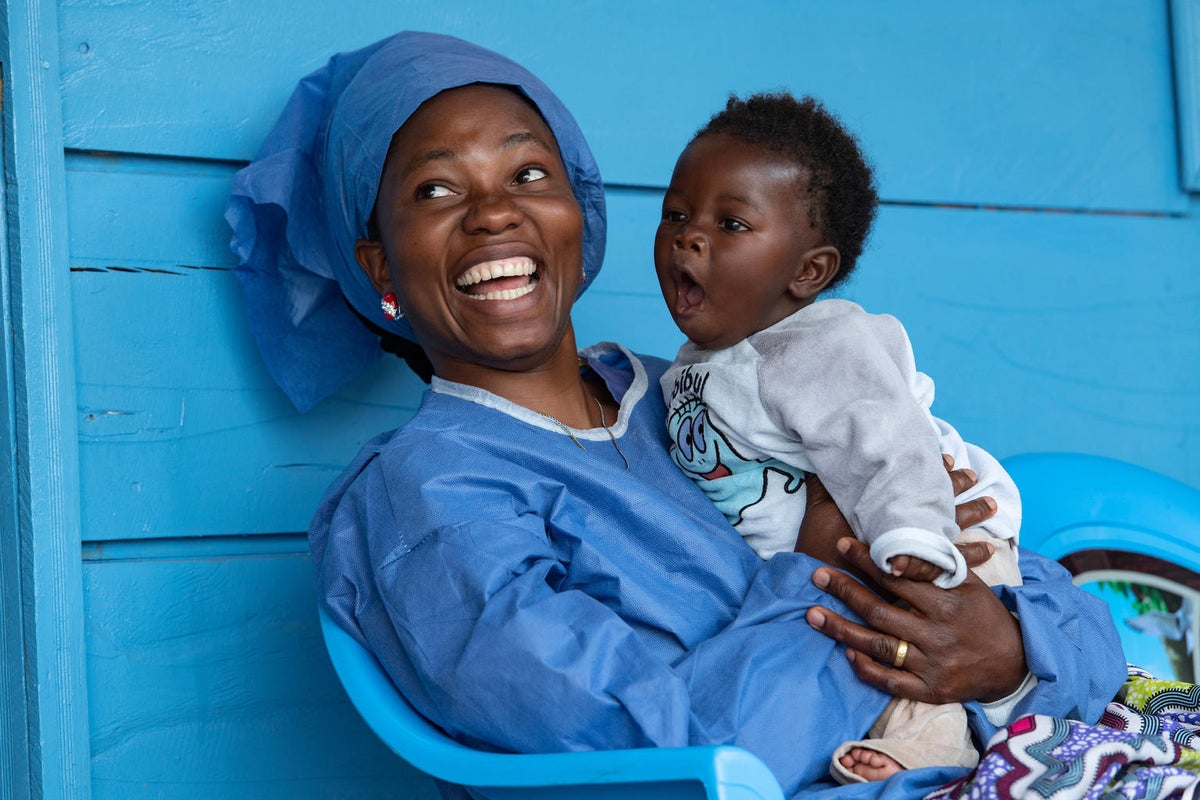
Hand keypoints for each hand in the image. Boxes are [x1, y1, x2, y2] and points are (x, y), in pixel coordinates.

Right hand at [794, 460, 998, 592]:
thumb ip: (824, 484)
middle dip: (960, 491)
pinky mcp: (915, 579)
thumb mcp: (821, 510)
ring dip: (972, 520)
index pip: (921, 487)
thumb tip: (816, 457)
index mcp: (889, 513)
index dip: (937, 473)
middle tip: (976, 479)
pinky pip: (948, 569)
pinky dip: (967, 562)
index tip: (950, 459)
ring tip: (992, 508)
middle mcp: (905, 533)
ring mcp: (913, 557)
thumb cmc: (819, 546)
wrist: (819, 585)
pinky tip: (985, 555)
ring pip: (952, 537)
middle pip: (941, 508)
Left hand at [805, 537, 1025, 704]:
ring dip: (842, 630)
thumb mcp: (968, 584)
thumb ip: (934, 567)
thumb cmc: (982, 614)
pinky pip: (892, 682)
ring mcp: (933, 665)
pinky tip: (846, 654)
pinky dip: (867, 670)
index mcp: (947, 604)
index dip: (869, 561)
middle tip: (817, 574)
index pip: (899, 578)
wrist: (1014, 664)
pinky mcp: (930, 691)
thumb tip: (896, 549)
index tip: (842, 545)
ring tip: (812, 614)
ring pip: (880, 646)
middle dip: (845, 590)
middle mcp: (938, 635)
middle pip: (880, 611)